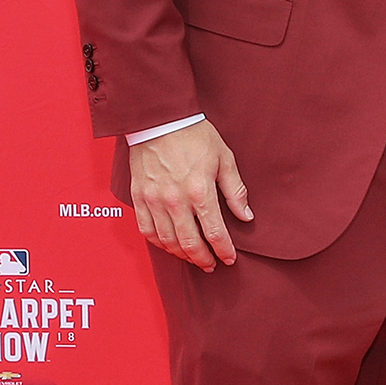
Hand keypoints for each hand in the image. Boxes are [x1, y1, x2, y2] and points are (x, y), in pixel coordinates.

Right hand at [129, 120, 252, 271]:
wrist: (160, 120)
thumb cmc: (195, 135)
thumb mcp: (224, 158)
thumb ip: (235, 190)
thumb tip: (246, 216)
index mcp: (200, 191)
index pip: (215, 233)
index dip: (224, 250)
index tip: (229, 258)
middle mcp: (176, 201)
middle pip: (190, 244)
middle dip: (203, 258)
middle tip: (212, 264)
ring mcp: (155, 201)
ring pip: (168, 242)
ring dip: (182, 255)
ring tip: (194, 257)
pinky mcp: (139, 198)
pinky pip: (147, 231)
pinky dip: (159, 243)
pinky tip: (169, 245)